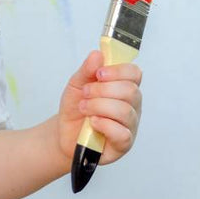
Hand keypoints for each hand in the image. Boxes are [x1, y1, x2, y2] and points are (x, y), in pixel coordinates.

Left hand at [57, 50, 142, 164]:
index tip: (99, 73)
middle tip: (85, 93)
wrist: (64, 132)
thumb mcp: (76, 84)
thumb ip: (87, 70)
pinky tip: (93, 123)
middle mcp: (131, 106)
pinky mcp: (123, 144)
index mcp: (123, 88)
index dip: (118, 71)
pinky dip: (104, 124)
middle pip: (130, 91)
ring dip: (98, 106)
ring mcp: (130, 125)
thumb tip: (98, 54)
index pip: (134, 73)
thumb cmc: (76, 108)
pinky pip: (122, 133)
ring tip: (84, 108)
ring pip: (125, 111)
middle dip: (102, 90)